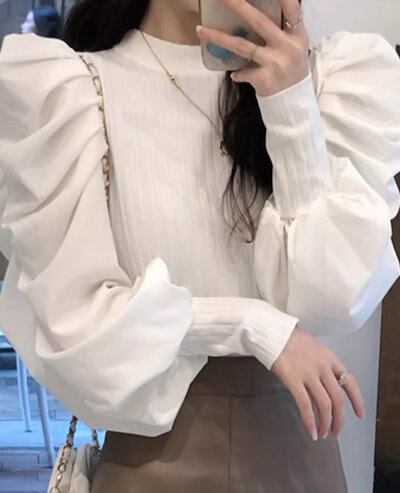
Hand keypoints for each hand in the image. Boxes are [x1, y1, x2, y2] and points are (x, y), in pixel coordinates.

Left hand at [195, 0, 310, 96]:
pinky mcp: (264, 79)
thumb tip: (249, 13)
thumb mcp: (293, 47)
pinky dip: (238, 74)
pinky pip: (242, 72)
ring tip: (200, 30)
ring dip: (218, 37)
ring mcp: (275, 63)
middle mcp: (287, 46)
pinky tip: (236, 76)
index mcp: (297, 35)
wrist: (293, 101)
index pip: (291, 8)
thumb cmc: (290, 70)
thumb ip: (281, 30)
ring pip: (242, 46)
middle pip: (259, 21)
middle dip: (238, 6)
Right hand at [271, 325, 364, 440]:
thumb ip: (322, 362)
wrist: (273, 332)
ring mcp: (309, 374)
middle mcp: (323, 367)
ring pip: (324, 404)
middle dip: (339, 419)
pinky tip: (311, 431)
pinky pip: (305, 405)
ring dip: (326, 423)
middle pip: (338, 398)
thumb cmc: (290, 338)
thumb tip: (325, 380)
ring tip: (323, 433)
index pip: (349, 382)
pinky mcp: (293, 380)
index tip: (359, 414)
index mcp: (330, 358)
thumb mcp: (313, 346)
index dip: (357, 400)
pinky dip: (310, 421)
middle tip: (336, 431)